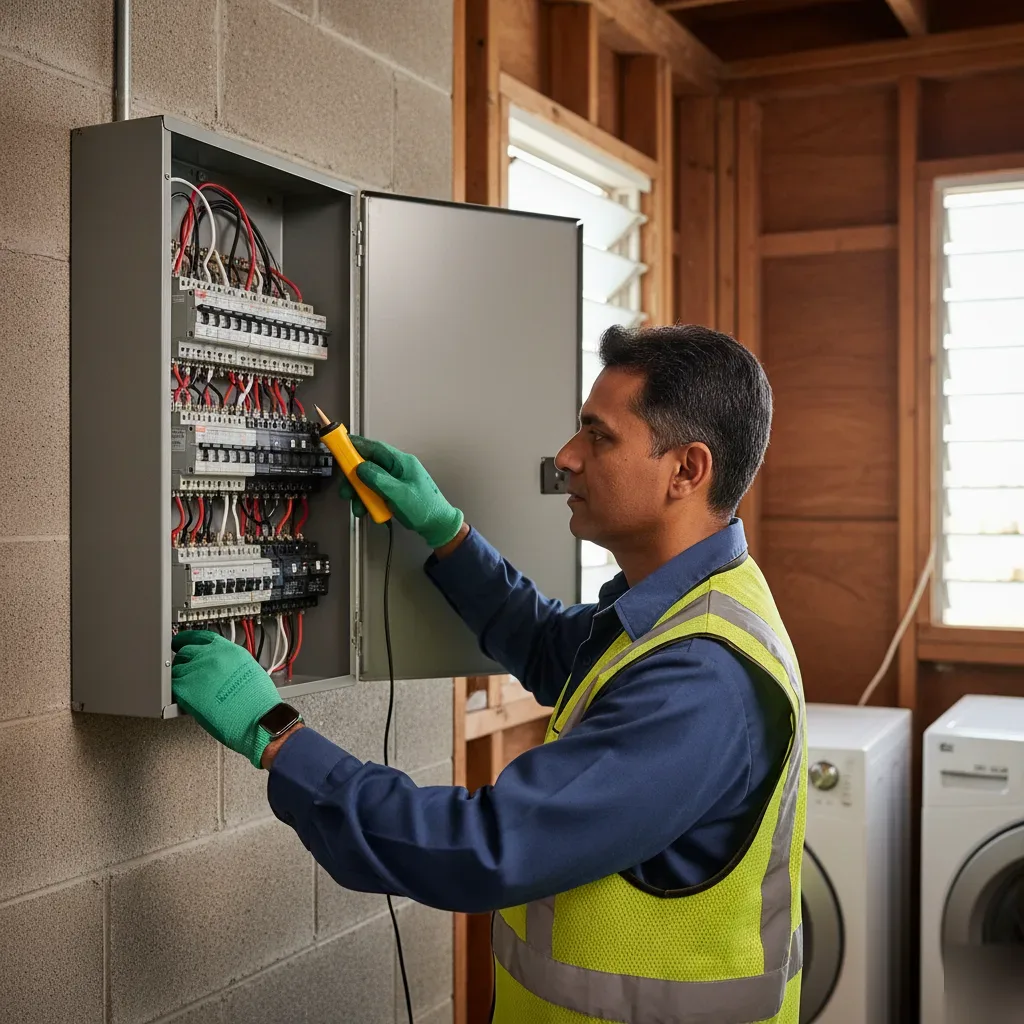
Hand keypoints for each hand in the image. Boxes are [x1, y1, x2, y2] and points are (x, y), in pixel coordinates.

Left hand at [172, 630, 285, 767]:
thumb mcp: (249, 671)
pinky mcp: (187, 690)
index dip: (188, 639)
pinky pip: (172, 687)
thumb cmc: (259, 703)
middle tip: (185, 670)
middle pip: (186, 651)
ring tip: (186, 688)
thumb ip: (229, 663)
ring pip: (176, 669)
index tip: (183, 642)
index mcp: (229, 650)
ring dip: (179, 678)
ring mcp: (197, 672)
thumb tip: (218, 667)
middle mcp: (212, 657)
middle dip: (184, 660)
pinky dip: (175, 692)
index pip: (202, 637)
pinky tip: (183, 699)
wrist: (258, 720)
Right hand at [338, 435, 463, 548]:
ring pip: (368, 480)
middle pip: (368, 464)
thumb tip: (360, 467)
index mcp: (402, 462)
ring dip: (359, 493)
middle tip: (346, 491)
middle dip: (353, 478)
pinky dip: (367, 501)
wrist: (437, 526)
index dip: (355, 446)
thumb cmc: (425, 509)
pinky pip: (374, 491)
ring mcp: (394, 480)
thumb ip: (378, 479)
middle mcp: (397, 468)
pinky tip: (367, 511)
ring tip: (358, 508)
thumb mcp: (399, 494)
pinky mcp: (392, 491)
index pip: (375, 448)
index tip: (340, 448)